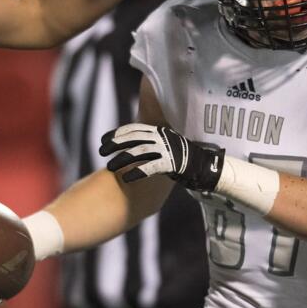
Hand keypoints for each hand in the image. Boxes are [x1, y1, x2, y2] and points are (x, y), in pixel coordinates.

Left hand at [99, 123, 223, 191]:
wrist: (205, 166)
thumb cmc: (183, 158)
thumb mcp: (165, 145)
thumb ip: (151, 142)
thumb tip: (132, 145)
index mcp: (159, 131)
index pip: (133, 128)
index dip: (117, 133)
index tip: (103, 140)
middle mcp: (161, 137)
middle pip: (132, 138)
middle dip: (115, 144)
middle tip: (101, 152)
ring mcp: (167, 150)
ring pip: (138, 152)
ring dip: (121, 159)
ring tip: (108, 167)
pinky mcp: (171, 163)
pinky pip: (150, 167)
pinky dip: (136, 172)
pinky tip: (125, 179)